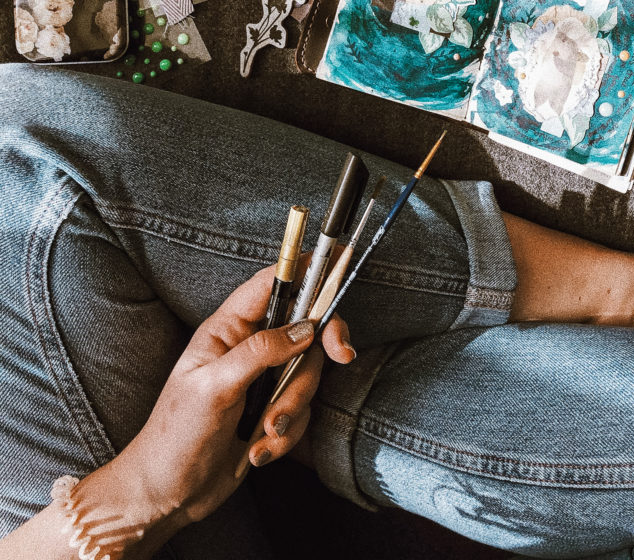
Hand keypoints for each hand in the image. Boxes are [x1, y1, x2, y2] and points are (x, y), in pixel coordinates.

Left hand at [113, 260, 354, 531]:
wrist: (166, 495)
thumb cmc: (176, 436)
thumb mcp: (215, 388)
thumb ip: (260, 352)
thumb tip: (305, 329)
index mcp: (227, 328)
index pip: (272, 283)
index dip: (306, 269)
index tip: (339, 263)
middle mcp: (248, 348)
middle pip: (304, 330)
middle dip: (316, 354)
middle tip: (342, 356)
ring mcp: (261, 380)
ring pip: (306, 375)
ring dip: (291, 408)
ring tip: (262, 433)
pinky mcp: (270, 411)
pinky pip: (301, 411)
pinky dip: (285, 434)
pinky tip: (257, 451)